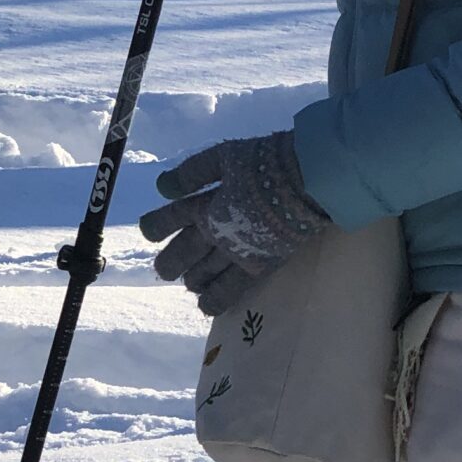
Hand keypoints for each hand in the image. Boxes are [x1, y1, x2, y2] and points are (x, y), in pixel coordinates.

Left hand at [139, 129, 327, 313]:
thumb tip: (161, 187)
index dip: (153, 227)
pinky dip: (214, 300)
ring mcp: (235, 254)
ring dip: (191, 279)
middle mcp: (213, 235)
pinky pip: (229, 292)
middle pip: (178, 257)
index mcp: (202, 206)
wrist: (309, 180)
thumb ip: (193, 172)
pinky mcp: (258, 266)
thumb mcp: (226, 156)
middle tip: (168, 267)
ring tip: (192, 280)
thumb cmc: (267, 162)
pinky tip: (206, 305)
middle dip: (168, 263)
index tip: (152, 230)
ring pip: (199, 277)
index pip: (163, 223)